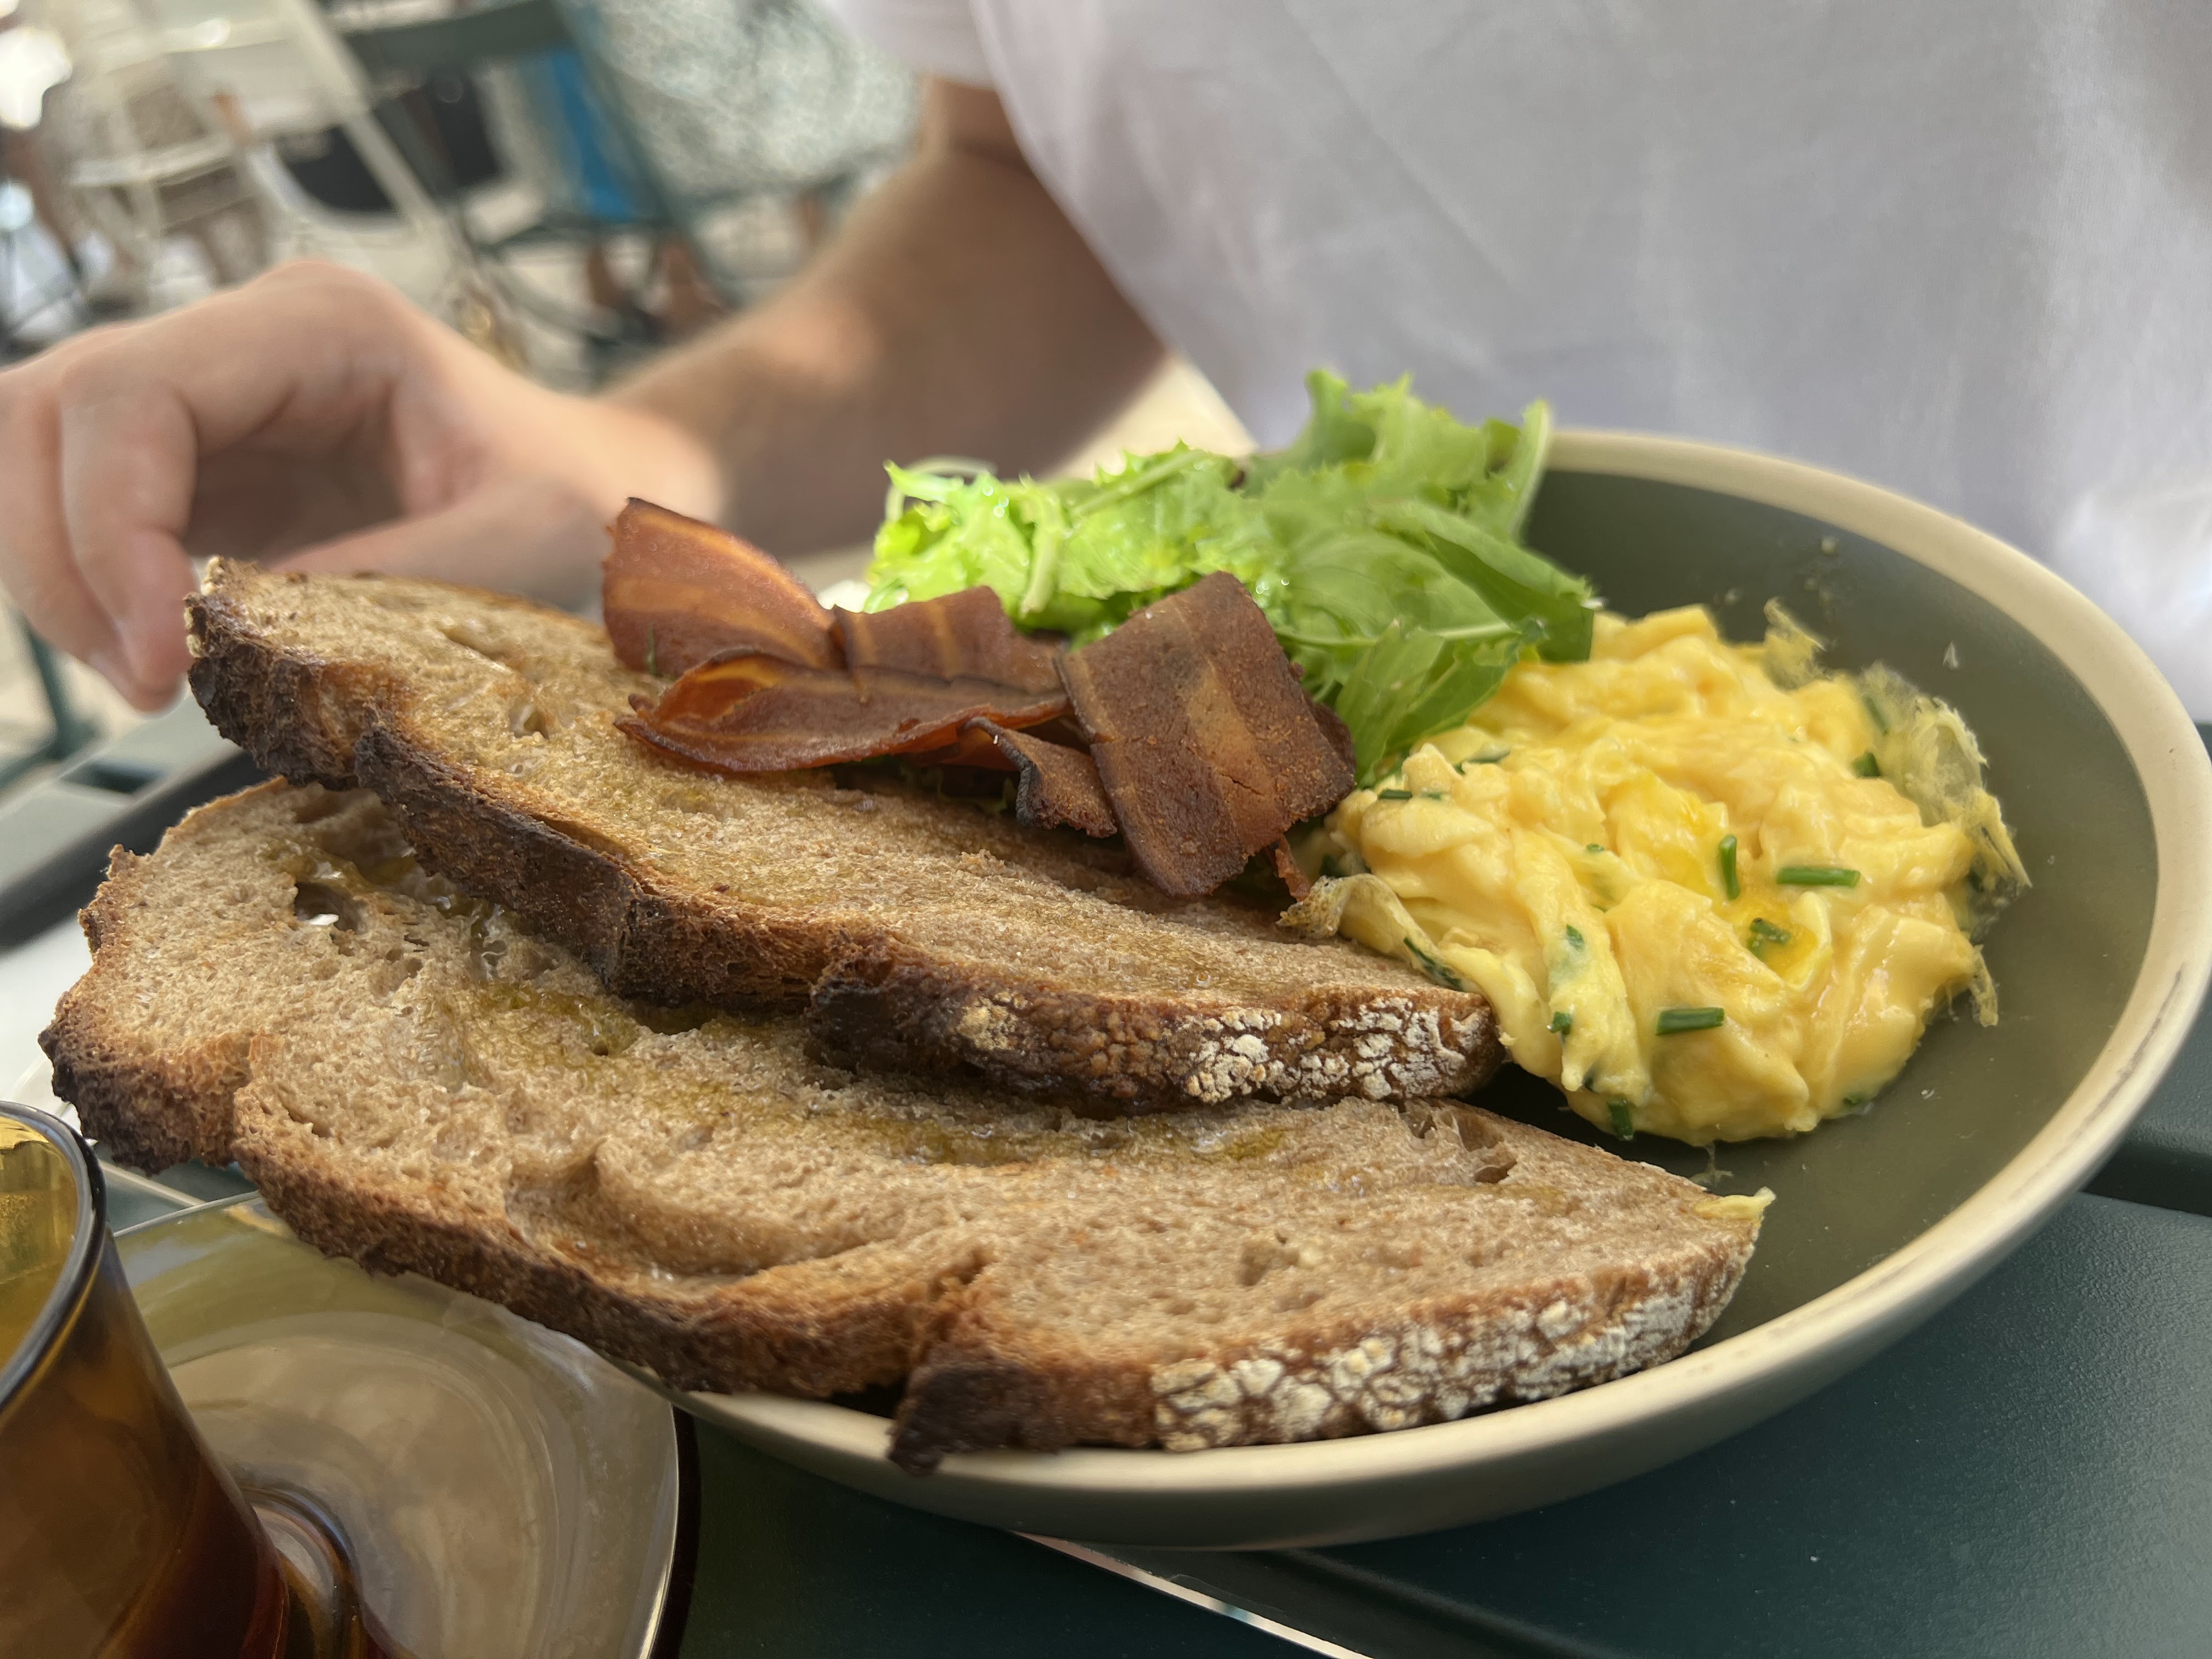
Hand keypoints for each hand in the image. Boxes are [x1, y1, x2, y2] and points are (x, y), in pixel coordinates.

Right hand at [0, 261, 718, 710]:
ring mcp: (211, 402)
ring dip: (63, 581)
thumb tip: (241, 635)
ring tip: (155, 680)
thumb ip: (388, 584)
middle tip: (144, 682)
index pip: (129, 394)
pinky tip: (163, 658)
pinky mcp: (201, 469)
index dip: (105, 525)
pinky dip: (94, 592)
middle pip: (44, 413)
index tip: (159, 653)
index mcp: (320, 325)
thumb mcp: (521, 544)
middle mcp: (243, 343)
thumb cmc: (584, 501)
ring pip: (36, 461)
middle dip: (61, 558)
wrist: (606, 491)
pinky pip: (85, 515)